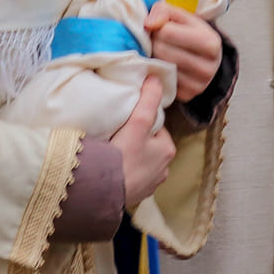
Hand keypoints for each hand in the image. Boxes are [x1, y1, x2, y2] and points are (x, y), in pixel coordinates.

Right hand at [110, 78, 175, 204]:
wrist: (105, 192)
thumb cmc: (124, 156)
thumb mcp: (138, 122)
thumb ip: (148, 100)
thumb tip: (155, 78)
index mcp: (168, 151)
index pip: (156, 128)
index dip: (141, 122)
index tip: (126, 122)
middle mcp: (163, 170)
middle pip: (148, 145)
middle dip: (136, 140)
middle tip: (117, 136)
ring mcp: (149, 185)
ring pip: (140, 162)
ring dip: (129, 158)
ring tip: (112, 152)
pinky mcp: (136, 196)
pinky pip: (131, 178)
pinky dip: (123, 173)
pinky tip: (112, 169)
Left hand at [145, 3, 219, 101]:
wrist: (203, 56)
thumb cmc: (189, 32)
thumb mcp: (180, 15)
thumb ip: (163, 10)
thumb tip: (149, 24)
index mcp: (211, 43)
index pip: (167, 32)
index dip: (158, 28)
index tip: (162, 28)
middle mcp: (208, 67)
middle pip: (163, 50)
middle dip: (155, 42)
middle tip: (158, 41)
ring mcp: (199, 85)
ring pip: (161, 67)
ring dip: (154, 57)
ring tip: (161, 52)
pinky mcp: (187, 96)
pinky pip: (162, 82)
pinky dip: (158, 73)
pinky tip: (163, 65)